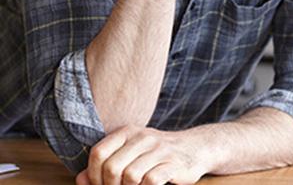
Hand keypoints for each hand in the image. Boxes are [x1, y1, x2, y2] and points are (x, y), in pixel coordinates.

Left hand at [75, 126, 205, 184]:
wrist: (194, 148)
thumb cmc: (156, 155)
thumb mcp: (130, 154)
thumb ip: (105, 165)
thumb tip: (79, 179)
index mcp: (128, 131)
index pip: (98, 153)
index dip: (93, 175)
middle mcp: (142, 137)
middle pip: (112, 168)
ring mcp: (159, 149)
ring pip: (130, 176)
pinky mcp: (173, 163)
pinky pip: (150, 181)